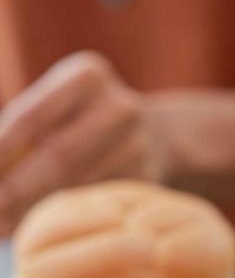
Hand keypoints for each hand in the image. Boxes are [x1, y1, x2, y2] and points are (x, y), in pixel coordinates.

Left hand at [0, 51, 160, 234]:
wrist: (151, 135)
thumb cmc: (78, 121)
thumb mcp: (54, 105)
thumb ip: (19, 130)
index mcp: (88, 76)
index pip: (33, 116)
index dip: (0, 148)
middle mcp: (120, 105)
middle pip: (58, 154)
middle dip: (15, 187)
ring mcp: (139, 142)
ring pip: (76, 184)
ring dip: (32, 210)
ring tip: (3, 225)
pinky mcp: (147, 177)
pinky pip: (95, 202)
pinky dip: (61, 219)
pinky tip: (35, 225)